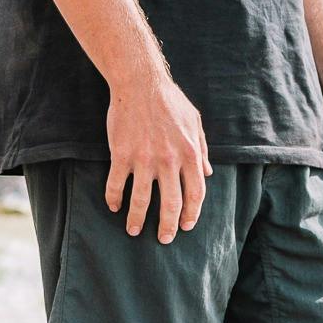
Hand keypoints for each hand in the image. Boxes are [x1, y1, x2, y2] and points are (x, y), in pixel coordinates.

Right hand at [105, 70, 212, 243]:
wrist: (140, 83)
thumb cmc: (170, 101)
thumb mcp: (194, 122)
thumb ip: (201, 149)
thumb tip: (208, 172)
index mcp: (189, 152)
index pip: (196, 192)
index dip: (192, 213)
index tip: (186, 226)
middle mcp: (168, 159)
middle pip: (171, 202)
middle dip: (168, 225)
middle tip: (164, 239)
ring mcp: (143, 158)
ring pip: (141, 199)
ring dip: (137, 219)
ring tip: (134, 230)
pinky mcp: (121, 154)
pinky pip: (116, 184)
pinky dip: (113, 198)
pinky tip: (114, 206)